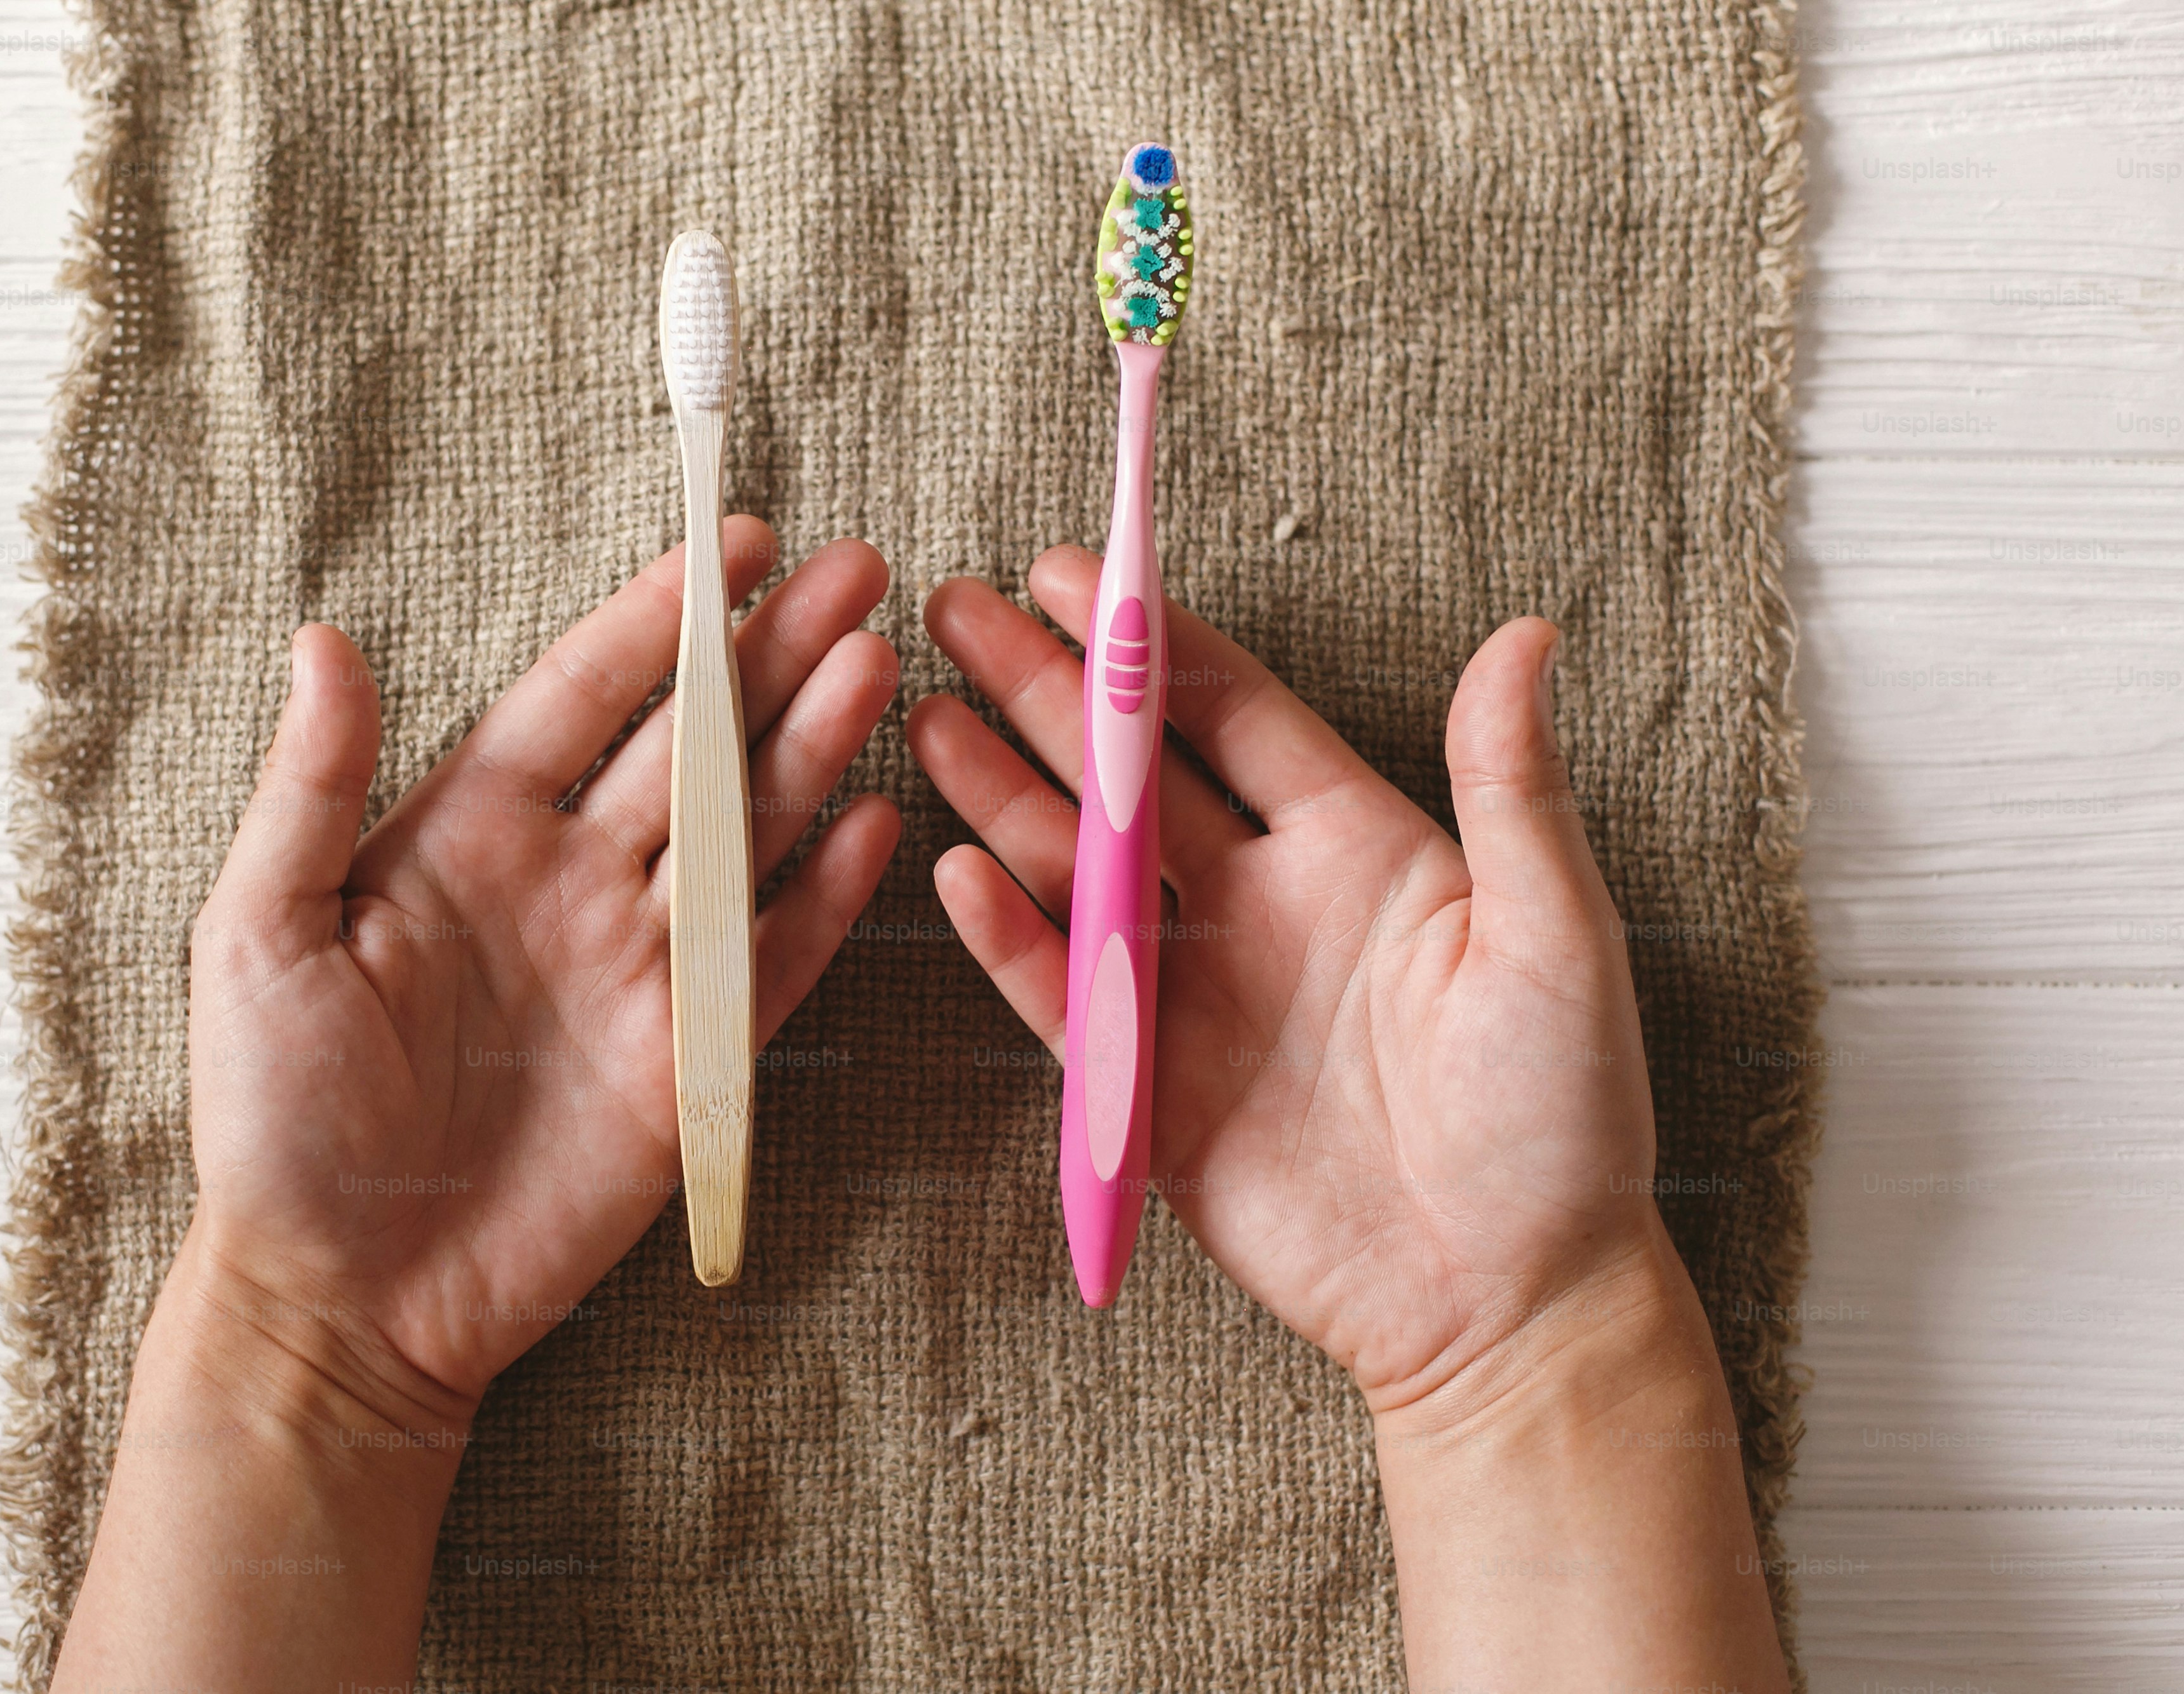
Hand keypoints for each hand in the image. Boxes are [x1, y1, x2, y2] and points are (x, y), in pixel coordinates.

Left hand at [185, 518, 901, 1410]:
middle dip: (770, 654)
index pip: (583, 695)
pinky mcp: (686, 1062)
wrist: (340, 1294)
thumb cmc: (275, 1115)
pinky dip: (824, 895)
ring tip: (876, 658)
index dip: (659, 615)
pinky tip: (873, 821)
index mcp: (468, 833)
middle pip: (689, 742)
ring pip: (744, 830)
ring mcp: (636, 969)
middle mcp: (568, 882)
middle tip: (853, 571)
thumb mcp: (260, 931)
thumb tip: (322, 640)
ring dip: (809, 746)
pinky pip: (773, 959)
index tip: (727, 538)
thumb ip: (310, 786)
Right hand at [912, 551, 1788, 1690]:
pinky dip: (1009, 940)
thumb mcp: (1555, 938)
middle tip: (956, 612)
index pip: (1232, 716)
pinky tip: (957, 871)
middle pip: (1132, 775)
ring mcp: (1200, 997)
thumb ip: (1512, 788)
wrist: (1506, 1303)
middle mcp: (1263, 906)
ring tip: (928, 719)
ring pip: (1077, 871)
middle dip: (1046, 692)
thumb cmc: (1559, 1119)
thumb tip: (1527, 634)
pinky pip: (1063, 999)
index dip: (1153, 642)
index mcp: (1357, 850)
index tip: (1079, 571)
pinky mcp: (1153, 1093)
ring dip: (1003, 794)